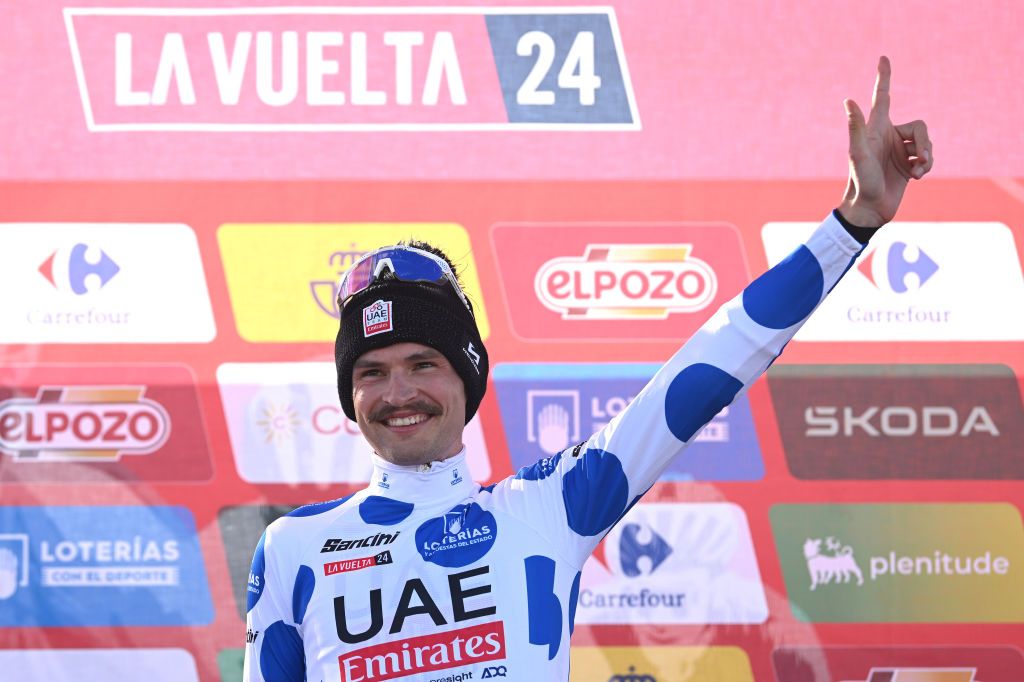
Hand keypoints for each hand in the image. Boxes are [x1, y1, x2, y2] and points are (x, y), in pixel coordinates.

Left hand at [838, 56, 933, 226]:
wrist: (870, 209)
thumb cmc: (861, 181)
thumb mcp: (858, 153)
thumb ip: (856, 127)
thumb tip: (847, 100)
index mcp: (876, 129)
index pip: (882, 97)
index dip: (884, 77)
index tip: (883, 58)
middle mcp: (888, 136)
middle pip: (920, 126)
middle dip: (924, 143)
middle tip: (918, 160)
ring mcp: (899, 150)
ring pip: (927, 141)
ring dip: (927, 157)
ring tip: (916, 172)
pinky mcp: (908, 164)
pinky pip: (928, 156)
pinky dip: (927, 165)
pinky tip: (917, 177)